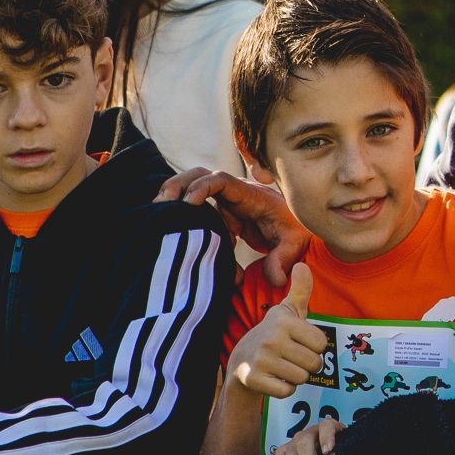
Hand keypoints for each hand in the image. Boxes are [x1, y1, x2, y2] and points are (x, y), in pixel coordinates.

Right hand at [159, 167, 312, 289]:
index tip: (188, 202)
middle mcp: (236, 194)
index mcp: (252, 195)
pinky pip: (199, 210)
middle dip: (180, 184)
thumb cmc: (297, 232)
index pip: (222, 180)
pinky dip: (184, 214)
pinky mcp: (222, 214)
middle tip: (162, 202)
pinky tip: (169, 227)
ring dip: (176, 196)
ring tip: (157, 210)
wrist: (298, 231)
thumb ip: (283, 260)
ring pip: (194, 189)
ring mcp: (227, 202)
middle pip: (201, 175)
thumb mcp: (294, 245)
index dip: (202, 186)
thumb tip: (274, 279)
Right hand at [230, 263, 328, 399]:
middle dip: (306, 365)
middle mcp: (271, 338)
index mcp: (284, 321)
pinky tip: (273, 379)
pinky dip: (283, 390)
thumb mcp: (286, 313)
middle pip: (315, 363)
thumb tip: (302, 264)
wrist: (240, 362)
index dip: (314, 347)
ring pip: (302, 378)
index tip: (298, 344)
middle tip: (289, 359)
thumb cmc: (272, 336)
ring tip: (280, 368)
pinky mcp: (254, 379)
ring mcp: (261, 359)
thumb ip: (300, 291)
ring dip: (295, 377)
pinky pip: (287, 391)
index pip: (322, 344)